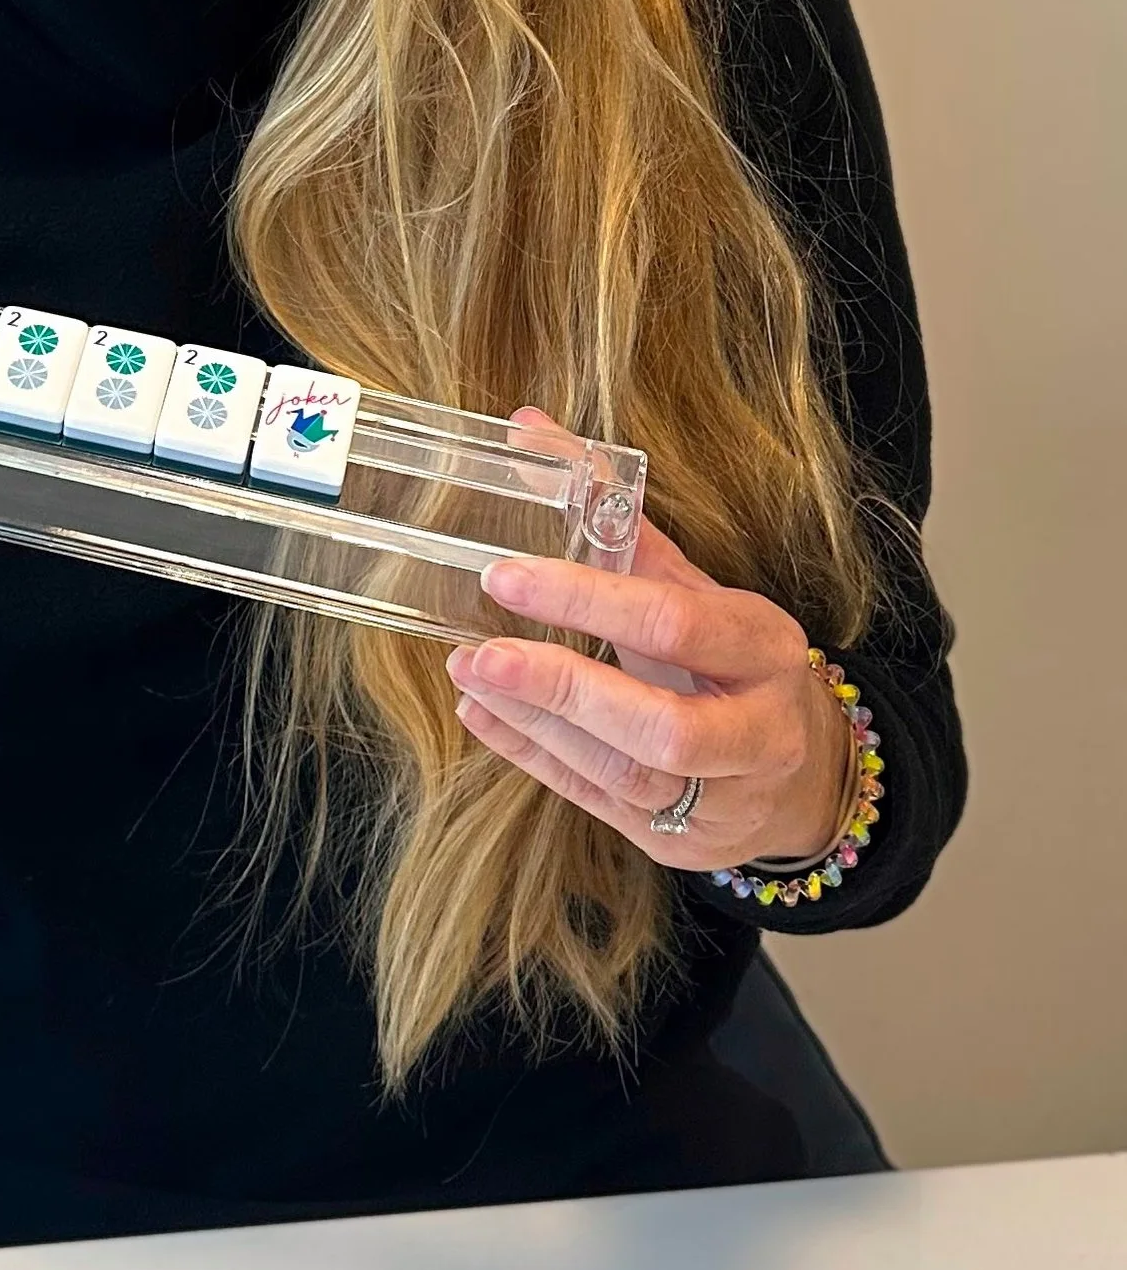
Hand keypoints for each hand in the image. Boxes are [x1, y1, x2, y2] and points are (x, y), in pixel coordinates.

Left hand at [445, 411, 852, 872]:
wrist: (800, 764)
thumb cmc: (729, 654)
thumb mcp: (695, 582)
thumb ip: (612, 513)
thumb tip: (527, 428)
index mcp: (764, 647)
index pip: (675, 623)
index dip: (587, 600)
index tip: (505, 576)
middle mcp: (757, 731)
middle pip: (661, 727)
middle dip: (563, 688)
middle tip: (480, 652)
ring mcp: (722, 798)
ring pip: (627, 776)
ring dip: (536, 725)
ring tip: (469, 672)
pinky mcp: (681, 842)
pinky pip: (600, 805)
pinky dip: (533, 759)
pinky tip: (481, 715)